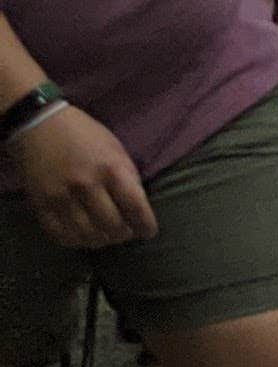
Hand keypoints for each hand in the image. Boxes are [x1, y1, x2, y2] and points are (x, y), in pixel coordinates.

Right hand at [13, 105, 156, 249]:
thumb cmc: (83, 134)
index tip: (148, 232)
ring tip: (106, 237)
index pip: (135, 205)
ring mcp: (62, 197)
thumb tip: (137, 208)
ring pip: (87, 235)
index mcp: (111, 167)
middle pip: (111, 225)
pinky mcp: (42, 205)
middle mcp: (87, 185)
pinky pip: (61, 235)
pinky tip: (83, 237)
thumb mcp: (114, 148)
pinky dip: (76, 241)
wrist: (39, 125)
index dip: (145, 224)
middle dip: (123, 234)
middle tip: (125, 233)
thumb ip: (126, 177)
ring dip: (101, 241)